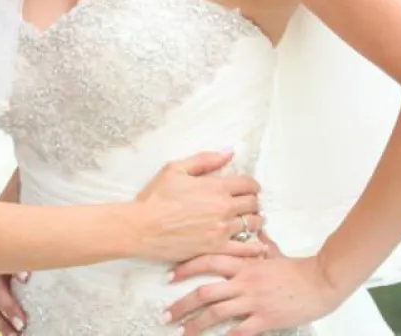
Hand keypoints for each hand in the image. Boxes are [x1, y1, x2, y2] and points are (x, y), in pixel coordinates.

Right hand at [134, 150, 268, 262]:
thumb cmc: (156, 197)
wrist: (142, 227)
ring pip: (252, 225)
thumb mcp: (176, 169)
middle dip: (253, 202)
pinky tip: (257, 245)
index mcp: (216, 187)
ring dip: (255, 221)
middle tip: (248, 205)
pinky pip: (245, 249)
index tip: (250, 188)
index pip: (248, 184)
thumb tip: (229, 152)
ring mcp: (221, 230)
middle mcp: (223, 208)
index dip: (252, 185)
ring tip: (252, 222)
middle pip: (253, 204)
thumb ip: (205, 160)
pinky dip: (255, 247)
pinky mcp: (216, 248)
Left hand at [166, 254, 343, 334]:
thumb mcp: (274, 252)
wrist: (321, 281)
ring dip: (196, 324)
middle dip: (182, 304)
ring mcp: (254, 300)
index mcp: (244, 264)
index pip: (208, 261)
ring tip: (182, 332)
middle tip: (166, 314)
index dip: (185, 268)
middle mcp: (244, 282)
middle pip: (205, 291)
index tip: (168, 276)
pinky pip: (241, 330)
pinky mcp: (266, 318)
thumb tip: (256, 232)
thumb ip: (261, 245)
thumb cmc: (298, 269)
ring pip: (217, 313)